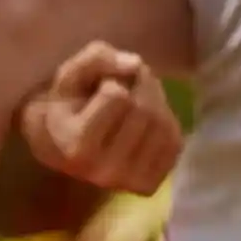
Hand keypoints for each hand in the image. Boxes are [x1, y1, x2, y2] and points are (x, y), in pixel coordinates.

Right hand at [19, 43, 181, 194]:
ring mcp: (128, 181)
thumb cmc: (69, 106)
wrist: (65, 147)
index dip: (111, 82)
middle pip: (144, 108)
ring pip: (162, 122)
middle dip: (138, 88)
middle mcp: (102, 172)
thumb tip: (135, 64)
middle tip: (121, 94)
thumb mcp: (71, 75)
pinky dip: (165, 125)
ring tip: (130, 110)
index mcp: (75, 147)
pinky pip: (175, 139)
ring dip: (154, 105)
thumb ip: (97, 59)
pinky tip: (142, 129)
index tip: (95, 91)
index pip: (117, 95)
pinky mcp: (151, 182)